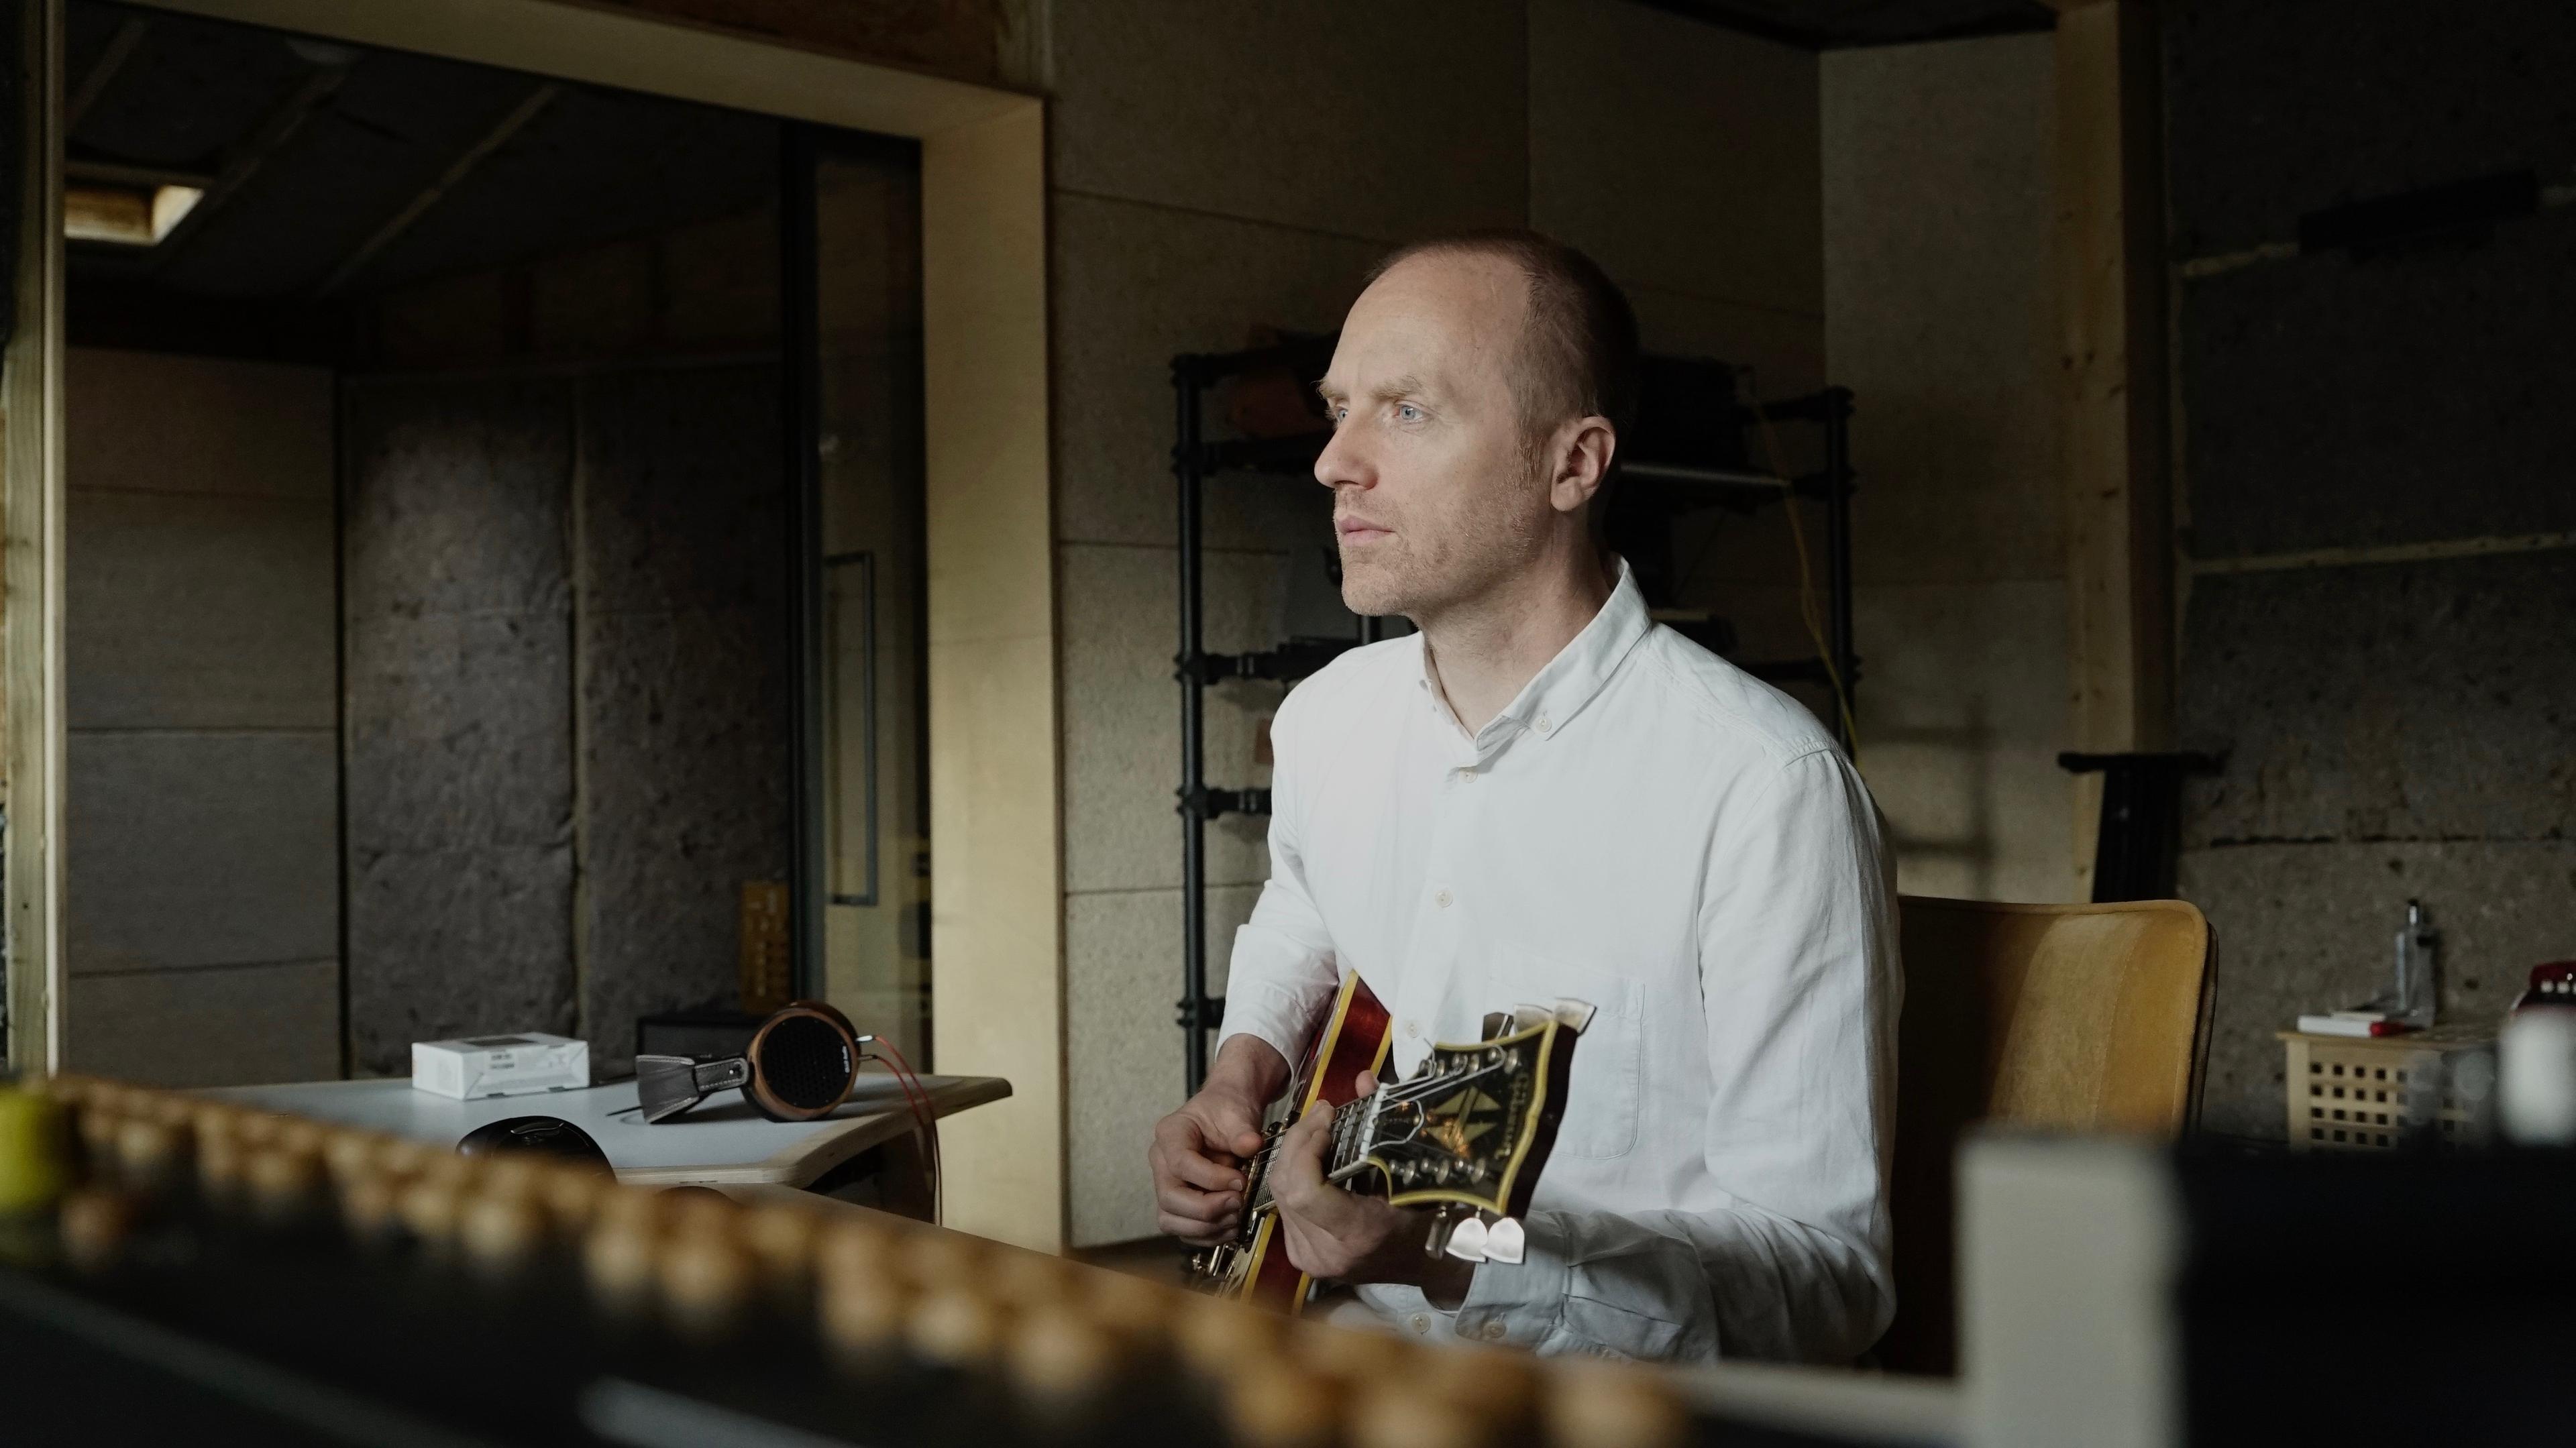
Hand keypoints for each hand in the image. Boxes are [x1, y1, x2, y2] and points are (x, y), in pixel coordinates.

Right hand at [1150, 1041, 1282, 1244]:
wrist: (1227, 1117)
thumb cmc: (1227, 1112)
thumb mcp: (1237, 1113)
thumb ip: (1242, 1130)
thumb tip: (1251, 1144)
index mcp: (1170, 1134)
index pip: (1180, 1163)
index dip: (1211, 1178)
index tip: (1240, 1181)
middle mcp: (1161, 1162)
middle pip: (1169, 1197)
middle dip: (1207, 1208)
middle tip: (1238, 1202)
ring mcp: (1166, 1185)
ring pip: (1170, 1220)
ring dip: (1206, 1227)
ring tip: (1236, 1217)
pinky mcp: (1177, 1204)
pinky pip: (1182, 1230)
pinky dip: (1207, 1235)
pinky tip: (1231, 1226)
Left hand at [1270, 1072, 1474, 1304]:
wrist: (1423, 1262)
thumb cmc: (1424, 1215)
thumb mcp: (1409, 1171)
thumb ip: (1380, 1124)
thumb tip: (1363, 1078)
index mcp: (1356, 1235)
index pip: (1306, 1191)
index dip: (1306, 1149)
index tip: (1328, 1121)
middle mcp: (1325, 1253)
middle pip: (1286, 1186)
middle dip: (1298, 1141)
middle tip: (1322, 1112)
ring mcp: (1309, 1258)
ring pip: (1279, 1193)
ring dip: (1294, 1154)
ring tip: (1318, 1127)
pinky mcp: (1300, 1255)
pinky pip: (1284, 1205)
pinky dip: (1294, 1175)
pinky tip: (1311, 1156)